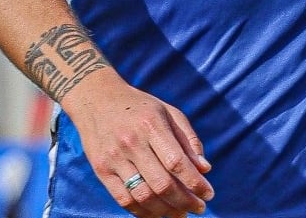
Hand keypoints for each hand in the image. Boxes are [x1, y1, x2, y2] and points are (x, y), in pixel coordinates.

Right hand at [64, 70, 213, 216]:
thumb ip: (188, 139)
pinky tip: (157, 213)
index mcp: (151, 124)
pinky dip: (143, 212)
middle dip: (185, 201)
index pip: (177, 162)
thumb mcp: (168, 112)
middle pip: (162, 184)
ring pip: (143, 196)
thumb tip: (205, 169)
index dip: (195, 183)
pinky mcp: (101, 170)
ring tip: (180, 214)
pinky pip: (124, 200)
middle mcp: (131, 142)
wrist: (96, 99)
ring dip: (166, 211)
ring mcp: (113, 158)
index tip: (209, 194)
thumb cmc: (140, 107)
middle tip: (199, 208)